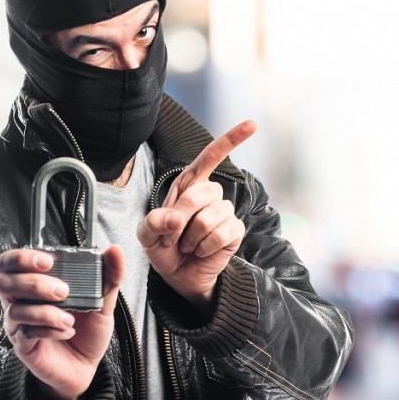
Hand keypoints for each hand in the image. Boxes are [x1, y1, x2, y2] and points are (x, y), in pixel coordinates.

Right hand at [0, 245, 124, 399]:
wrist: (86, 366)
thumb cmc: (87, 331)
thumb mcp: (103, 301)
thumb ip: (109, 275)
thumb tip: (115, 251)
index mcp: (34, 283)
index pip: (11, 262)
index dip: (22, 258)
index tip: (48, 261)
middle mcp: (21, 301)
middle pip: (5, 282)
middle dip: (33, 283)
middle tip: (63, 290)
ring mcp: (19, 324)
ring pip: (15, 309)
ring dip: (45, 311)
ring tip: (70, 318)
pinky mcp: (24, 346)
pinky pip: (26, 333)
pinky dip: (49, 330)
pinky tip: (67, 331)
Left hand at [136, 120, 256, 311]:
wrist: (178, 275)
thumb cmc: (163, 248)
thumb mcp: (146, 234)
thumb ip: (153, 223)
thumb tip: (176, 219)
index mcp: (189, 185)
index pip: (211, 156)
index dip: (231, 139)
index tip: (253, 124)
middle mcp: (210, 194)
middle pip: (200, 193)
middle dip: (181, 218)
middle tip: (173, 236)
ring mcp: (225, 212)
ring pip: (209, 217)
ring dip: (192, 237)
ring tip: (188, 245)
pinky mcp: (235, 230)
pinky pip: (221, 233)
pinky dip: (205, 246)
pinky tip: (201, 251)